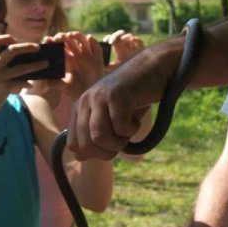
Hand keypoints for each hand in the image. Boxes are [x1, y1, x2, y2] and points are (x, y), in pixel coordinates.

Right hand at [0, 35, 51, 122]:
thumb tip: (18, 60)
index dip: (7, 38)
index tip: (16, 40)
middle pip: (12, 50)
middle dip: (27, 47)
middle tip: (38, 47)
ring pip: (21, 68)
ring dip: (35, 65)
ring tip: (45, 64)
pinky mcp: (3, 89)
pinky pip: (20, 83)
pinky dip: (27, 83)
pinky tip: (31, 85)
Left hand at [53, 31, 104, 99]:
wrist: (89, 96)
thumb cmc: (75, 92)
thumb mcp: (62, 86)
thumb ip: (53, 82)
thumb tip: (45, 78)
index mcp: (68, 60)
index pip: (60, 47)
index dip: (54, 42)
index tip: (48, 40)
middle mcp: (77, 56)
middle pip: (70, 41)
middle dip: (63, 37)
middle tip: (58, 38)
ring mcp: (88, 56)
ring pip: (83, 40)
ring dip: (77, 35)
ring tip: (70, 35)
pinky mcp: (98, 60)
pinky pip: (97, 48)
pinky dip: (94, 42)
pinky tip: (89, 38)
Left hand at [67, 40, 175, 158]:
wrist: (153, 68)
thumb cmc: (133, 97)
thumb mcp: (109, 117)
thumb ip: (93, 135)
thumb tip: (79, 158)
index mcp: (80, 108)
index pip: (74, 145)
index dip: (94, 153)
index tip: (110, 145)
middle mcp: (85, 101)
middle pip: (86, 145)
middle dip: (107, 151)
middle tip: (123, 140)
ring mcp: (99, 96)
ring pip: (99, 137)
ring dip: (119, 142)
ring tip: (129, 130)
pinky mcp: (117, 95)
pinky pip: (120, 127)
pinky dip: (133, 129)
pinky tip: (137, 116)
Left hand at [104, 29, 144, 65]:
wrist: (137, 67)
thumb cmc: (126, 64)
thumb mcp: (117, 65)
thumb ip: (111, 65)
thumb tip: (105, 66)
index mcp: (118, 44)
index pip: (112, 37)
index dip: (108, 37)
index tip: (105, 41)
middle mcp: (125, 42)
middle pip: (120, 33)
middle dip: (115, 36)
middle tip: (110, 42)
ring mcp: (132, 43)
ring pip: (128, 35)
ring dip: (124, 38)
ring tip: (120, 43)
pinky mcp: (140, 46)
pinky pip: (138, 41)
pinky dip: (136, 39)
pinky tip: (132, 40)